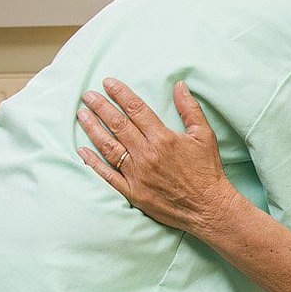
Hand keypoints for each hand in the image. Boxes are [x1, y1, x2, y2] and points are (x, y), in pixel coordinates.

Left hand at [76, 78, 238, 233]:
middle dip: (100, 107)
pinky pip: (108, 175)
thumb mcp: (204, 136)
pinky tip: (82, 150)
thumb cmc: (207, 171)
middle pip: (117, 124)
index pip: (135, 109)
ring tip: (81, 115)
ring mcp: (137, 174)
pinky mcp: (133, 192)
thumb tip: (179, 85)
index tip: (107, 83)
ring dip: (92, 129)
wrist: (209, 207)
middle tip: (87, 95)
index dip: (120, 93)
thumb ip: (190, 109)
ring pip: (108, 146)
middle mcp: (146, 154)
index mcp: (163, 138)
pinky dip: (93, 162)